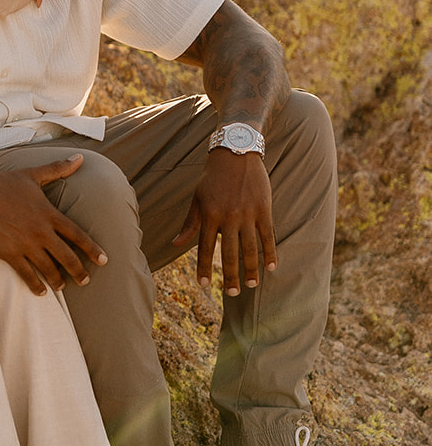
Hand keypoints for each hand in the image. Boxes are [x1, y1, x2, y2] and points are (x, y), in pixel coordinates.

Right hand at [0, 156, 107, 294]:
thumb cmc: (1, 184)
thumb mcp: (31, 175)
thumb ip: (57, 169)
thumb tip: (80, 158)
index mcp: (48, 213)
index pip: (77, 234)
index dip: (92, 249)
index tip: (103, 260)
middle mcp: (40, 231)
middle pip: (66, 256)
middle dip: (78, 271)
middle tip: (85, 281)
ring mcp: (25, 244)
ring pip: (48, 268)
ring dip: (58, 280)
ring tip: (62, 287)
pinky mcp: (9, 253)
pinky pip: (27, 274)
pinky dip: (36, 285)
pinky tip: (41, 292)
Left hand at [172, 150, 277, 296]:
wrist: (236, 152)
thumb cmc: (212, 177)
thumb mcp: (197, 198)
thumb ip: (190, 223)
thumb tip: (175, 244)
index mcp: (209, 214)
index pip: (204, 248)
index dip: (203, 268)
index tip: (202, 286)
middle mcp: (228, 216)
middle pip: (229, 253)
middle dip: (229, 276)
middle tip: (230, 293)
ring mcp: (248, 214)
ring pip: (250, 249)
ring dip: (250, 270)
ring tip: (250, 285)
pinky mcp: (264, 209)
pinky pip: (268, 236)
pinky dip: (270, 253)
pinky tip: (270, 268)